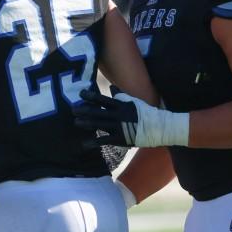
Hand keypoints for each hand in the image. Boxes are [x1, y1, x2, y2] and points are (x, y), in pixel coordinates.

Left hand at [73, 88, 188, 147]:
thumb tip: (112, 87)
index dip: (91, 96)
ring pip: (98, 124)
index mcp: (121, 105)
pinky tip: (84, 144)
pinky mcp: (120, 139)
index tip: (80, 94)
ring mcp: (119, 127)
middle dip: (84, 110)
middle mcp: (118, 115)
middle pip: (97, 111)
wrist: (159, 128)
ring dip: (85, 123)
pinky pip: (104, 140)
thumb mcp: (133, 101)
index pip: (103, 99)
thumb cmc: (145, 113)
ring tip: (76, 122)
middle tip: (73, 109)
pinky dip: (93, 142)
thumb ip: (121, 95)